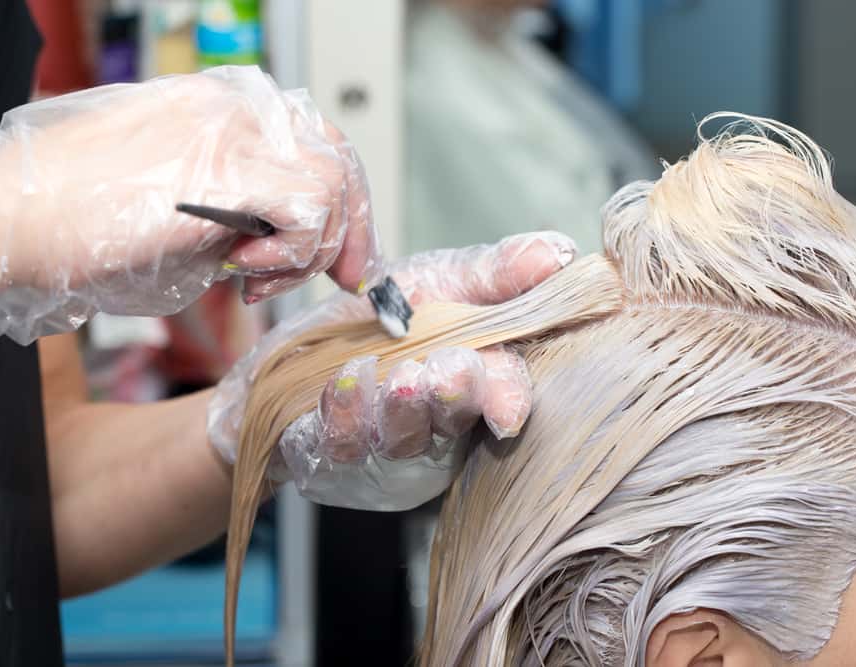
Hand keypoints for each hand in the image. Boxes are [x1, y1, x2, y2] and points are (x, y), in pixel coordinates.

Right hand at [0, 66, 379, 344]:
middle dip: (350, 228)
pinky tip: (245, 271)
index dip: (342, 201)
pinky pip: (308, 212)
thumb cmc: (81, 222)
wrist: (17, 218)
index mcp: (222, 107)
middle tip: (345, 277)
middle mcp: (235, 108)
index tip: (343, 252)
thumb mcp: (178, 206)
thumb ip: (237, 209)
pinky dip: (291, 254)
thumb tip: (284, 242)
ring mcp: (233, 132)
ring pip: (331, 186)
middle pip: (338, 157)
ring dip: (308, 251)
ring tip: (256, 279)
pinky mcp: (227, 169)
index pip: (315, 140)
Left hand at [207, 232, 574, 510]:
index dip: (507, 398)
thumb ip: (496, 272)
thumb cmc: (385, 318)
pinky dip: (344, 413)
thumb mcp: (441, 281)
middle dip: (454, 398)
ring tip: (400, 375)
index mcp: (474, 384)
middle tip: (449, 370)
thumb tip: (558, 253)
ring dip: (401, 408)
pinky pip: (339, 445)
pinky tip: (344, 379)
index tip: (508, 406)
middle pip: (453, 422)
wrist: (297, 351)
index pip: (503, 396)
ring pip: (400, 439)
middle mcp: (436, 427)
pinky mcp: (333, 458)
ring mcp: (385, 449)